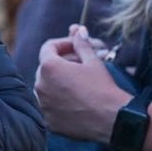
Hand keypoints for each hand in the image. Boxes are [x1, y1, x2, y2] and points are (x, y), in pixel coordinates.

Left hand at [35, 25, 130, 142]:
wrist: (112, 119)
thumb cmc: (103, 88)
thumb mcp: (92, 62)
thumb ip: (81, 44)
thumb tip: (78, 29)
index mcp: (49, 67)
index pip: (48, 47)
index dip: (63, 44)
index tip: (76, 46)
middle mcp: (40, 85)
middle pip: (46, 67)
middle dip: (63, 62)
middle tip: (82, 64)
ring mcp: (43, 105)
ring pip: (46, 87)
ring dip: (58, 81)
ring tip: (78, 82)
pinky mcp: (48, 121)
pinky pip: (49, 106)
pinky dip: (58, 100)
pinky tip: (74, 100)